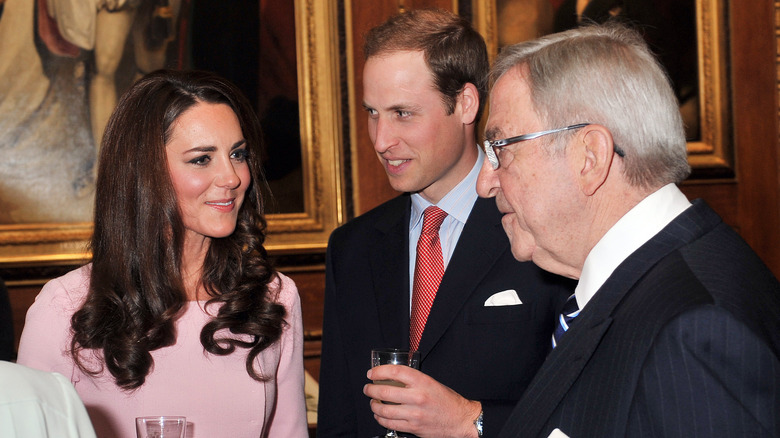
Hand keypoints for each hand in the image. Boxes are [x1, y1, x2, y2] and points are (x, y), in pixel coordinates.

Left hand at [364, 364, 481, 437]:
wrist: (461, 420)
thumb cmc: (447, 400)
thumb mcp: (432, 382)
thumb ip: (413, 380)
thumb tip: (391, 377)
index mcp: (423, 382)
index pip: (395, 372)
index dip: (379, 371)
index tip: (372, 373)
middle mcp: (418, 397)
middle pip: (385, 392)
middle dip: (371, 390)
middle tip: (368, 389)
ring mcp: (414, 414)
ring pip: (384, 410)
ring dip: (374, 406)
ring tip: (373, 403)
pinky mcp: (413, 427)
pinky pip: (390, 424)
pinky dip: (380, 419)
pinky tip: (379, 415)